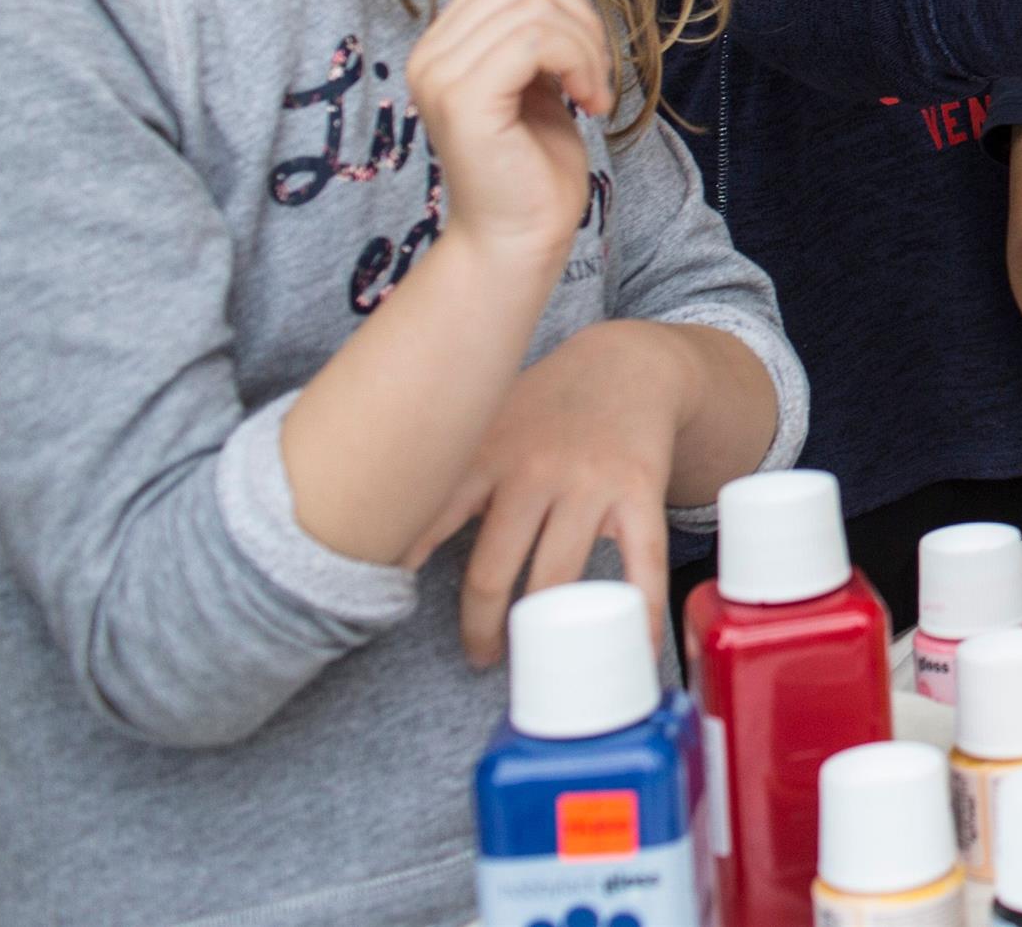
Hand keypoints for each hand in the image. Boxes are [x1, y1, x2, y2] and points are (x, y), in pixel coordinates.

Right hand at [410, 0, 607, 266]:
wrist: (518, 238)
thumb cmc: (532, 166)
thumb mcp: (535, 81)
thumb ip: (532, 34)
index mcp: (441, 46)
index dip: (564, 0)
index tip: (585, 56)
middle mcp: (429, 55)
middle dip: (579, 18)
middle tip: (595, 74)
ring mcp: (440, 76)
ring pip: (534, 8)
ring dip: (585, 46)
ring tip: (593, 91)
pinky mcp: (464, 100)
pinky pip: (535, 41)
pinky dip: (579, 63)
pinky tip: (589, 103)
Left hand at [410, 320, 696, 664]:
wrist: (629, 363)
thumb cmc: (544, 405)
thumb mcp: (485, 422)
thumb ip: (446, 475)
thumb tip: (381, 537)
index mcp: (485, 453)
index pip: (430, 522)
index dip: (403, 573)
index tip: (386, 614)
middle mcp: (533, 468)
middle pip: (493, 571)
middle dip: (481, 627)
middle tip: (481, 655)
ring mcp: (589, 482)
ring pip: (557, 577)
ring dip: (543, 633)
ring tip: (537, 658)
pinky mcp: (639, 491)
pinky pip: (640, 562)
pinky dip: (639, 612)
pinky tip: (636, 646)